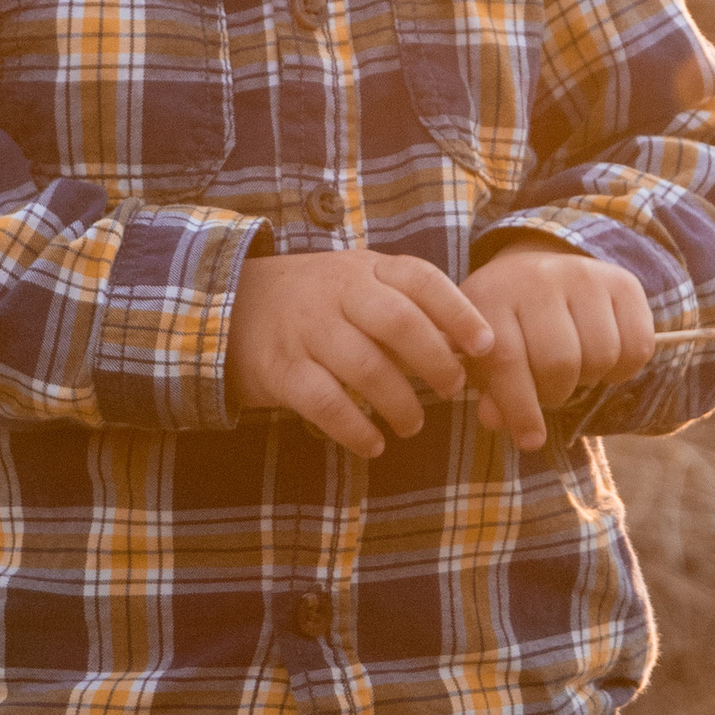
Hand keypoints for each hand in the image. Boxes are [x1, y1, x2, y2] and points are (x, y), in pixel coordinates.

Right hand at [227, 247, 493, 457]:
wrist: (228, 306)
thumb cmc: (316, 303)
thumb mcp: (359, 285)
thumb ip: (408, 308)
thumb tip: (470, 350)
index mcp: (365, 269)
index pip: (421, 280)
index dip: (460, 312)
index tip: (486, 346)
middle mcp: (337, 293)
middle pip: (400, 323)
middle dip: (436, 361)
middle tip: (451, 389)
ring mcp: (307, 330)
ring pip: (367, 368)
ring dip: (401, 404)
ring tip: (412, 424)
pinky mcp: (280, 370)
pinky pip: (327, 403)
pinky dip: (356, 429)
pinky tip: (373, 444)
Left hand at [466, 238, 654, 446]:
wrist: (537, 272)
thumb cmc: (506, 326)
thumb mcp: (483, 355)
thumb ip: (488, 388)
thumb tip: (497, 420)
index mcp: (493, 297)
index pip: (509, 360)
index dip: (521, 409)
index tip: (530, 442)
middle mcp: (538, 278)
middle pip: (560, 362)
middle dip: (556, 393)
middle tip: (551, 390)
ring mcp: (583, 275)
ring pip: (601, 354)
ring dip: (589, 378)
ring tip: (575, 370)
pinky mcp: (623, 282)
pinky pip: (638, 344)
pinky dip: (624, 368)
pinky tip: (604, 361)